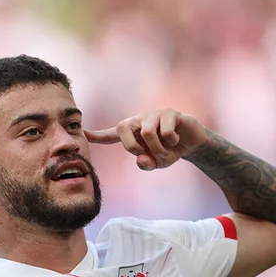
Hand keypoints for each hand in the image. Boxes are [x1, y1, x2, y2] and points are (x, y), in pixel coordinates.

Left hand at [85, 109, 209, 170]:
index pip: (112, 134)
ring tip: (165, 151)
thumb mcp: (157, 162)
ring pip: (147, 132)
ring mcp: (154, 114)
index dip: (97, 136)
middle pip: (123, 127)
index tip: (83, 135)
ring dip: (157, 148)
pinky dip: (170, 141)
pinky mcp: (170, 112)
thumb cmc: (169, 151)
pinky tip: (175, 141)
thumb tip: (141, 159)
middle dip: (132, 146)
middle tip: (146, 155)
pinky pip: (165, 130)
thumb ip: (147, 163)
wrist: (192, 143)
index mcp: (133, 132)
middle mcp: (140, 121)